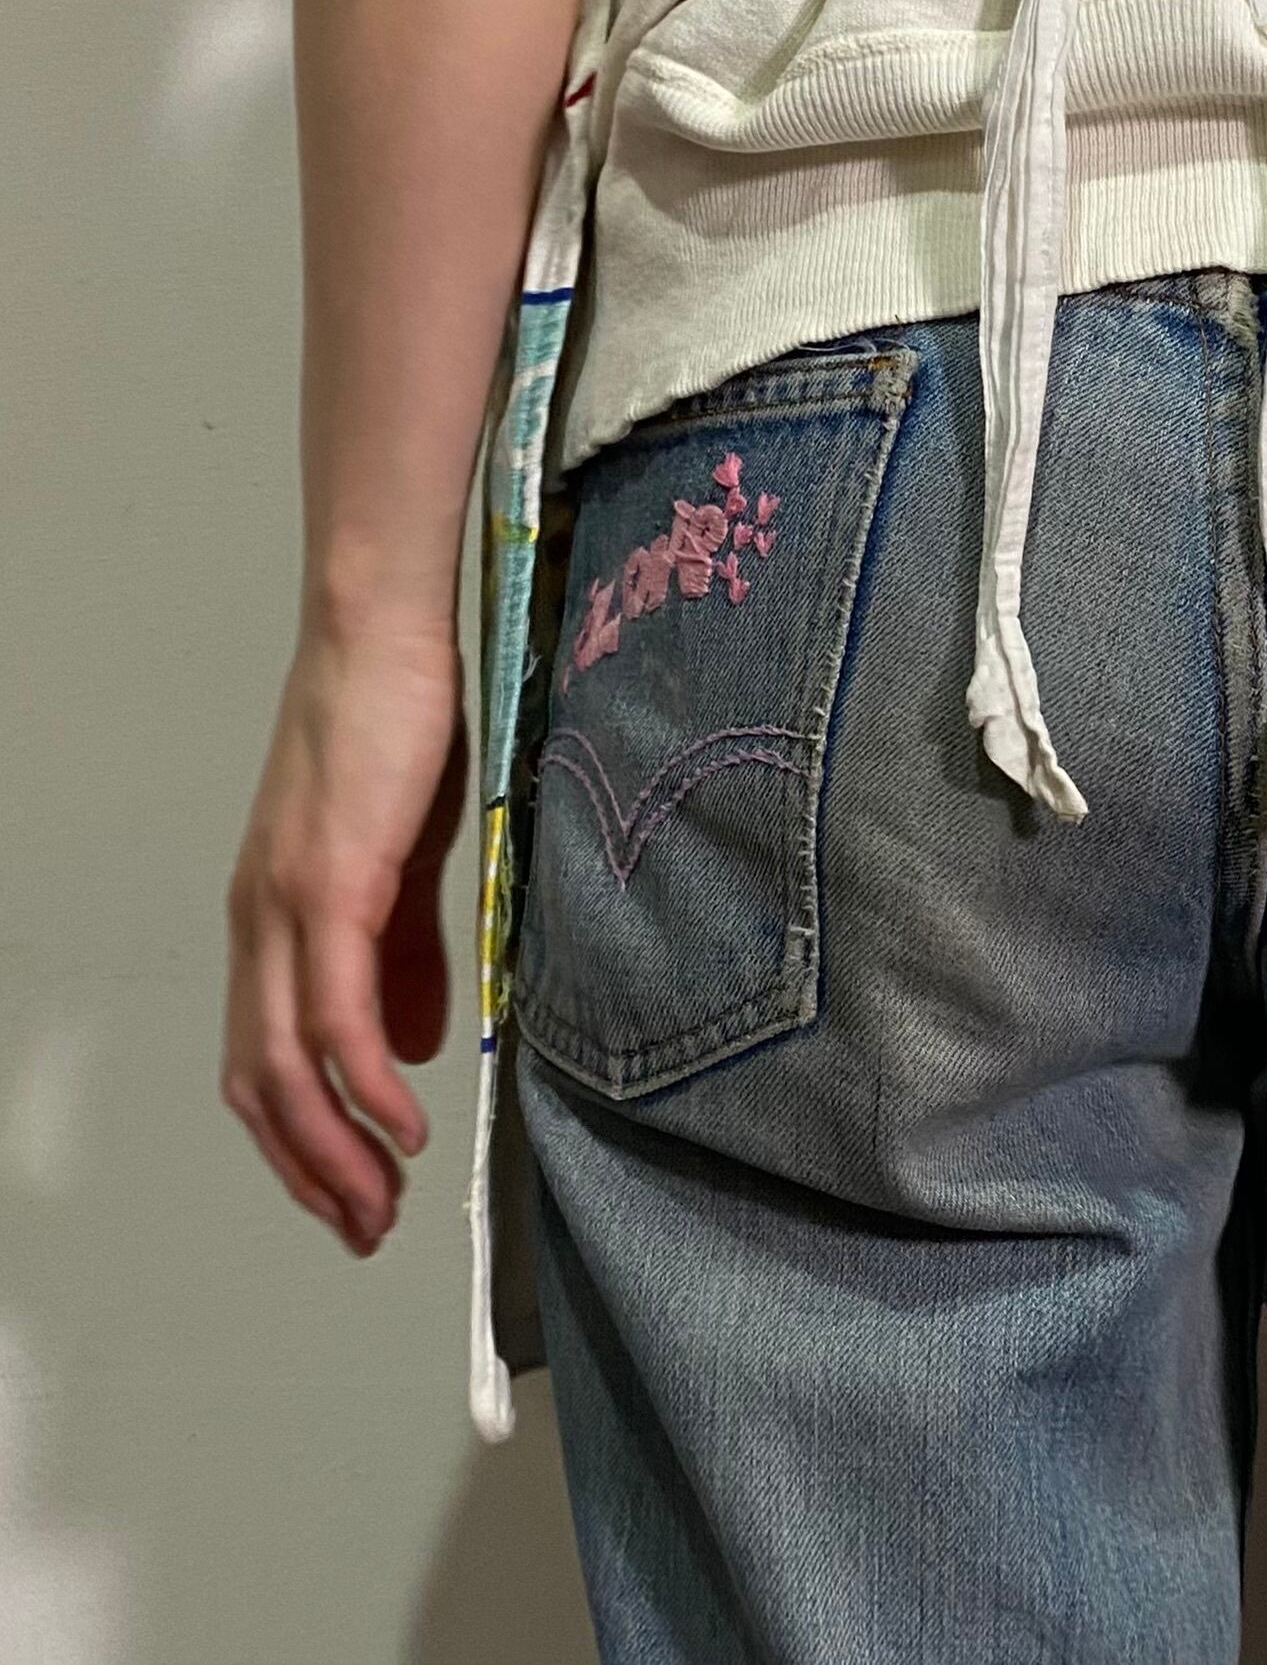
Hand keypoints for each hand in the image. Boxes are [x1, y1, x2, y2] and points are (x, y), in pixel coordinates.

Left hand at [222, 624, 465, 1250]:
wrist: (382, 634)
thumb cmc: (400, 727)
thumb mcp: (404, 856)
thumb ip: (404, 951)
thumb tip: (411, 1044)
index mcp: (274, 917)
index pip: (263, 1059)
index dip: (300, 1140)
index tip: (353, 1195)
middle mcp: (259, 923)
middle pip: (259, 1085)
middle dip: (312, 1172)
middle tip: (366, 1228)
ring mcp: (284, 908)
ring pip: (285, 1065)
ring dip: (333, 1149)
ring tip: (385, 1202)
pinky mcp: (326, 887)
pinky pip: (333, 1013)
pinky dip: (362, 1081)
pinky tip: (403, 1120)